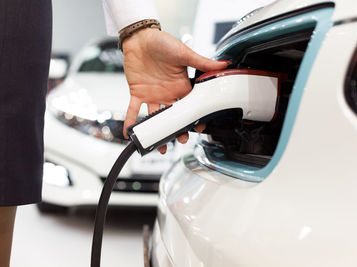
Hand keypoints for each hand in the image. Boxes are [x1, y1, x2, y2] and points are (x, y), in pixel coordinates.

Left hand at [122, 28, 227, 153]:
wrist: (141, 37)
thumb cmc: (163, 42)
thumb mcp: (184, 53)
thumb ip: (202, 62)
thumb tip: (223, 64)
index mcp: (181, 86)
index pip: (190, 106)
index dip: (194, 118)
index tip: (199, 128)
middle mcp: (168, 93)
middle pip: (174, 117)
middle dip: (177, 130)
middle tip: (179, 140)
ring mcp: (153, 95)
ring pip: (155, 118)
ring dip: (156, 132)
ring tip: (159, 146)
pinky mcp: (138, 93)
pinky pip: (133, 110)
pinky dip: (130, 122)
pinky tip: (128, 133)